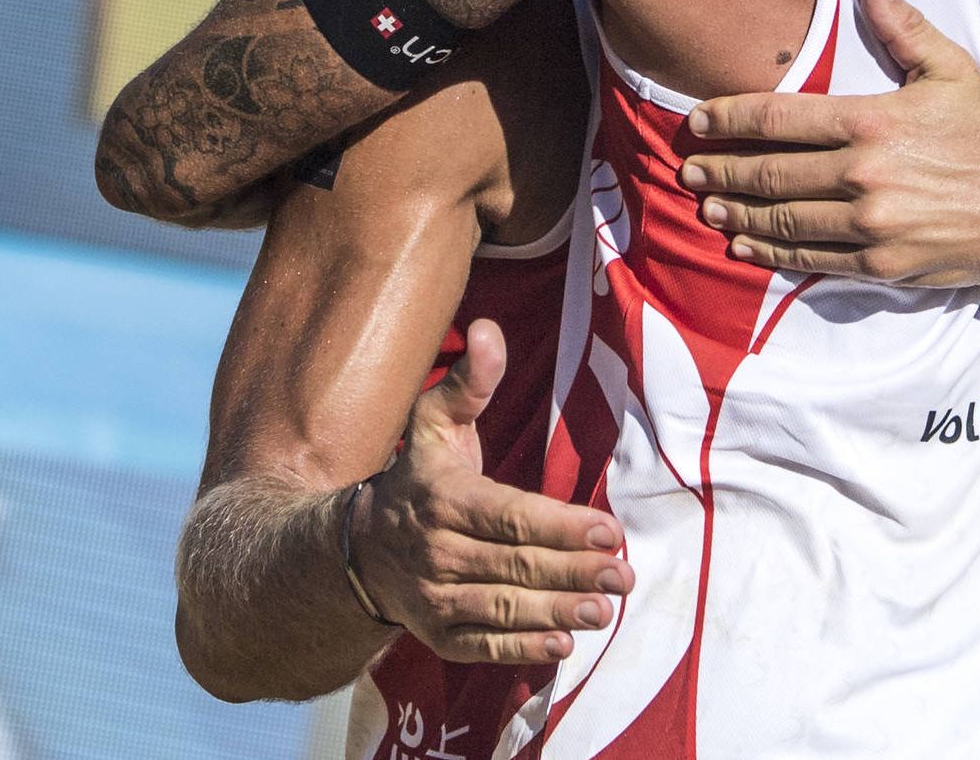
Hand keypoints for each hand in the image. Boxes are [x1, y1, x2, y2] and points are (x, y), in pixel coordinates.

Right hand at [350, 321, 631, 665]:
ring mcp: (433, 598)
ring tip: (604, 611)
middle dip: (572, 571)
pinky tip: (562, 647)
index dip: (560, 526)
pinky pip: (481, 645)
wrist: (357, 547)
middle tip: (622, 576)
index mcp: (442, 496)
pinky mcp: (436, 635)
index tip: (608, 531)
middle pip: (513, 564)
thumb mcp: (435, 421)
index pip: (509, 515)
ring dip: (556, 612)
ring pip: (501, 607)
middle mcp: (435, 551)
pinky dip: (520, 650)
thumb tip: (488, 328)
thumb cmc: (417, 474)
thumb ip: (471, 380)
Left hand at [681, 0, 979, 289]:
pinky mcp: (879, 265)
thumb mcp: (952, 70)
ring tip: (706, 203)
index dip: (732, 117)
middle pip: (772, 171)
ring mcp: (870, 225)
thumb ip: (904, 27)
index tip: (699, 120)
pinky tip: (743, 245)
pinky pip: (811, 260)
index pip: (782, 116)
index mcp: (873, 121)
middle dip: (722, 168)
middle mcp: (864, 174)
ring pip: (784, 219)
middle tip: (688, 167)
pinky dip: (770, 254)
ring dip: (738, 211)